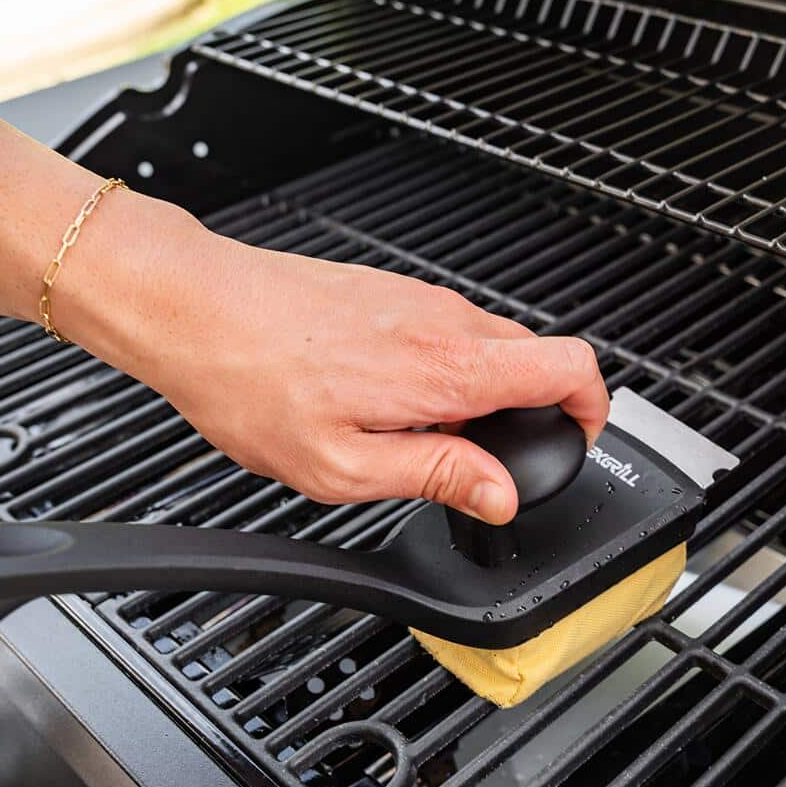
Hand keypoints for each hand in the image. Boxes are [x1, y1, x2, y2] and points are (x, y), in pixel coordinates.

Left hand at [66, 200, 606, 523]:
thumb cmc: (250, 382)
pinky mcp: (393, 291)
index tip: (576, 441)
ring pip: (493, 346)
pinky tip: (388, 399)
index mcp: (447, 367)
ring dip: (483, 394)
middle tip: (488, 458)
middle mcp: (445, 320)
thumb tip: (500, 495)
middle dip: (533, 412)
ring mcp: (420, 298)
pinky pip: (451, 332)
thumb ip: (437, 476)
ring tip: (423, 433)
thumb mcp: (343, 465)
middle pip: (540, 358)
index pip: (571, 367)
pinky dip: (447, 370)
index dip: (593, 410)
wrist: (192, 307)